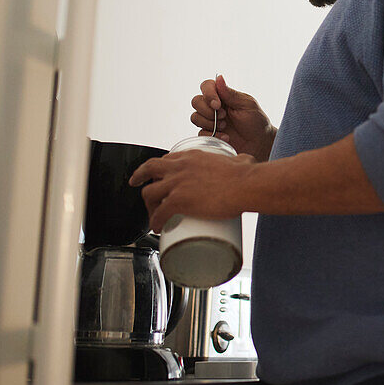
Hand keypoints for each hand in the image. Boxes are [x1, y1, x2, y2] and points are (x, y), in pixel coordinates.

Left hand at [129, 149, 256, 231]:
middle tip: (136, 184)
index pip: (168, 159)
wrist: (246, 186)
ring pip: (149, 194)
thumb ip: (241, 160)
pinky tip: (157, 228)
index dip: (160, 167)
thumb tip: (245, 161)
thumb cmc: (246, 175)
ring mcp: (176, 184)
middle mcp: (180, 167)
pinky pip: (158, 214)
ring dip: (149, 206)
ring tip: (153, 215)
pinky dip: (155, 222)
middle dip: (139, 177)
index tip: (160, 174)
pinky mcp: (178, 201)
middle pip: (149, 169)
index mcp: (193, 156)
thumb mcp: (241, 160)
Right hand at [191, 74, 275, 160]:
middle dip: (207, 110)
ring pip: (195, 117)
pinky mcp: (209, 134)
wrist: (259, 143)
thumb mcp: (247, 105)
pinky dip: (212, 135)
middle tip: (223, 116)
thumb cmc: (256, 121)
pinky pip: (200, 133)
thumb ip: (231, 93)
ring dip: (209, 122)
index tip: (218, 104)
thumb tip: (219, 77)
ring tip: (225, 126)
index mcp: (223, 96)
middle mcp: (214, 107)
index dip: (208, 94)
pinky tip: (226, 137)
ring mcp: (210, 121)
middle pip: (196, 101)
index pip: (206, 86)